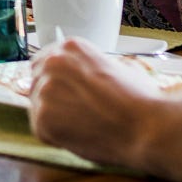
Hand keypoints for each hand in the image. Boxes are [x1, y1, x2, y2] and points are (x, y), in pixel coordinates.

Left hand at [29, 38, 162, 167]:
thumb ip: (94, 66)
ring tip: (81, 124)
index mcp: (71, 47)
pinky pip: (40, 127)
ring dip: (53, 115)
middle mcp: (53, 63)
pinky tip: (78, 134)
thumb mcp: (118, 66)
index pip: (46, 59)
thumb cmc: (139, 98)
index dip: (56, 78)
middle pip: (37, 80)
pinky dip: (55, 135)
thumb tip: (88, 75)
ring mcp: (44, 90)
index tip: (65, 90)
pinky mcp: (42, 119)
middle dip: (51, 95)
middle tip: (72, 110)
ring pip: (37, 104)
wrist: (144, 127)